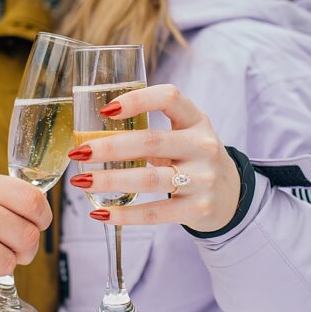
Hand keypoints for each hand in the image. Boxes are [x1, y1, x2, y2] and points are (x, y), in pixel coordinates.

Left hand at [68, 84, 240, 232]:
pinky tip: (101, 213)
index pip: (169, 97)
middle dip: (109, 147)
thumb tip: (92, 137)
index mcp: (196, 120)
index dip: (137, 99)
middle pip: (151, 142)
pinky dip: (124, 214)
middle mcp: (203, 146)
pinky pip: (155, 213)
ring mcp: (203, 179)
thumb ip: (150, 133)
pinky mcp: (198, 209)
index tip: (106, 110)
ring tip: (81, 181)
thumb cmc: (194, 160)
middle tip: (80, 152)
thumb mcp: (184, 136)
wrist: (231, 196)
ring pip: (149, 179)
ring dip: (110, 180)